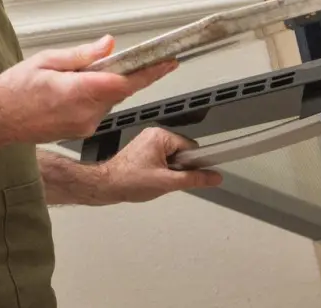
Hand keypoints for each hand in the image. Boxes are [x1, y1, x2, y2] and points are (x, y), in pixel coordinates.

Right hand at [0, 36, 176, 147]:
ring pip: (108, 100)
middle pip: (118, 90)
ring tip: (72, 79)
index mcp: (76, 92)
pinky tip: (69, 93)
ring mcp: (83, 125)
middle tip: (102, 60)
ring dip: (101, 86)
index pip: (124, 81)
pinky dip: (92, 97)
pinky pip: (97, 110)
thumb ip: (82, 55)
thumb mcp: (46, 60)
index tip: (168, 63)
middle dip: (117, 73)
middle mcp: (84, 113)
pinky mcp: (80, 131)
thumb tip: (107, 45)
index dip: (150, 72)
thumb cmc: (13, 90)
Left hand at [101, 127, 222, 202]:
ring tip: (158, 180)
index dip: (194, 163)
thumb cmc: (129, 181)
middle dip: (180, 168)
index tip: (198, 174)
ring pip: (172, 157)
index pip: (190, 147)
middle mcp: (153, 135)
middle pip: (182, 152)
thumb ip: (193, 179)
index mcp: (160, 136)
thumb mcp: (167, 182)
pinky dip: (163, 170)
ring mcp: (147, 142)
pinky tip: (154, 179)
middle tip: (169, 180)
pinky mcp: (143, 151)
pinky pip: (163, 158)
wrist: (106, 185)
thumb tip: (214, 177)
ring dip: (171, 170)